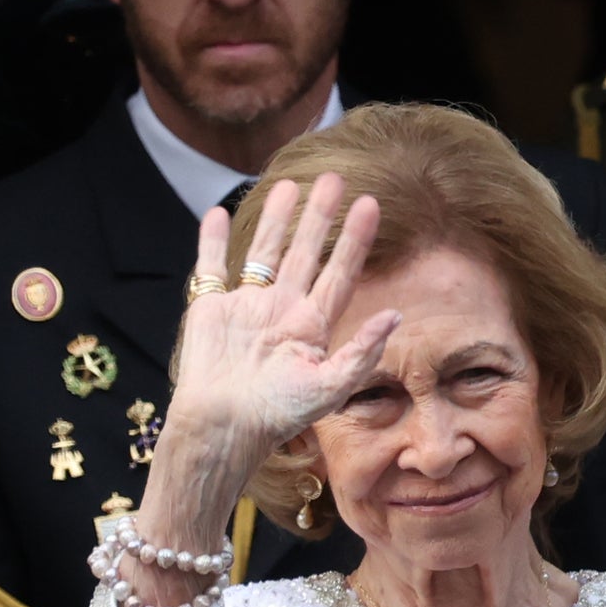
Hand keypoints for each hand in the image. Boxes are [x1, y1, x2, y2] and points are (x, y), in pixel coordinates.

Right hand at [158, 176, 395, 487]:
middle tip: (333, 178)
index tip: (370, 204)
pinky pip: (211, 267)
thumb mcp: (329, 388)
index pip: (338, 274)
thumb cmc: (276, 415)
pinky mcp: (210, 310)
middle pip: (304, 253)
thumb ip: (362, 352)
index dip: (354, 240)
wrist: (223, 427)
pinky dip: (211, 241)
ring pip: (263, 251)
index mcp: (311, 328)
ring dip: (274, 219)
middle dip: (318, 217)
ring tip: (285, 184)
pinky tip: (216, 213)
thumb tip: (395, 315)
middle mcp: (281, 312)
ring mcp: (246, 308)